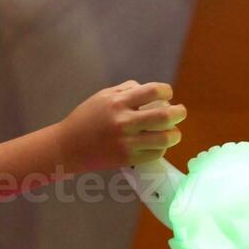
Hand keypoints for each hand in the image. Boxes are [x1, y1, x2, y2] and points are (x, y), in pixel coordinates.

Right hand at [56, 80, 186, 173]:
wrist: (67, 147)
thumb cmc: (85, 118)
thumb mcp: (102, 97)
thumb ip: (126, 90)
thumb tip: (150, 90)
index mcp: (118, 102)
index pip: (154, 91)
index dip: (167, 92)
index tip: (168, 95)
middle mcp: (124, 121)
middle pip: (165, 117)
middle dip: (179, 113)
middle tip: (180, 113)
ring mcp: (126, 142)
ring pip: (164, 139)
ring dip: (174, 134)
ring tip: (173, 132)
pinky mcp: (127, 159)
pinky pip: (155, 154)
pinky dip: (161, 148)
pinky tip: (158, 144)